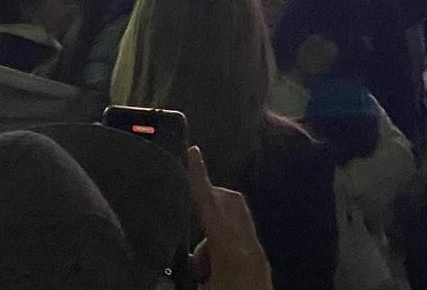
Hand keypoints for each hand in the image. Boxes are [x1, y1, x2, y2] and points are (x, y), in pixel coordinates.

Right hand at [186, 145, 272, 288]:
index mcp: (229, 252)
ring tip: (202, 268)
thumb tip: (164, 266)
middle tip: (191, 230)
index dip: (199, 176)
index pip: (210, 204)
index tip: (193, 151)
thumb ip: (178, 276)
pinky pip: (241, 236)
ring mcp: (258, 253)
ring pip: (235, 219)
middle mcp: (249, 247)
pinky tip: (213, 273)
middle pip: (229, 202)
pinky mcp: (261, 262)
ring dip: (214, 230)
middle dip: (208, 203)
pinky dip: (223, 243)